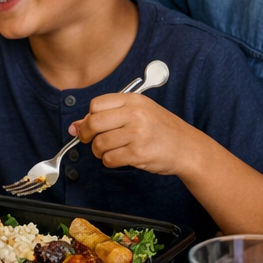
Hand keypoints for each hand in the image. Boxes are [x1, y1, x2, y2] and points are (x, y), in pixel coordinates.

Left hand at [69, 92, 198, 176]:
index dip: (88, 117)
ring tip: (110, 150)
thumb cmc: (161, 130)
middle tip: (89, 140)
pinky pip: (109, 159)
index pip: (96, 104)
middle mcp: (135, 114)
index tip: (89, 126)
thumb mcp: (139, 113)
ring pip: (100, 143)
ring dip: (99, 151)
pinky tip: (119, 158)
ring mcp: (137, 134)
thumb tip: (75, 126)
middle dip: (86, 135)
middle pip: (94, 123)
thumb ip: (109, 115)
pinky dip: (109, 161)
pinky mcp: (138, 153)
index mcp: (134, 101)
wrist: (187, 148)